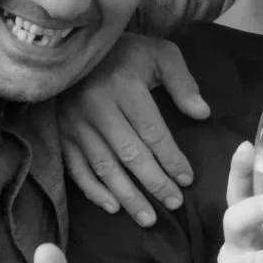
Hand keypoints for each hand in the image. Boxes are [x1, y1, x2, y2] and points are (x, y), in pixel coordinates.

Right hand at [60, 34, 206, 224]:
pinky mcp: (60, 134)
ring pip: (104, 167)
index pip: (153, 132)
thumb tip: (202, 114)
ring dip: (127, 196)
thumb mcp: (158, 53)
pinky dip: (94, 191)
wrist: (70, 45)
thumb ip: (182, 82)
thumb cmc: (124, 52)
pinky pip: (76, 169)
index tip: (188, 179)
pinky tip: (113, 207)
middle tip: (174, 203)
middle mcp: (97, 107)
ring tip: (149, 218)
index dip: (171, 159)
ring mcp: (74, 123)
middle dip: (154, 183)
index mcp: (124, 87)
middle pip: (130, 155)